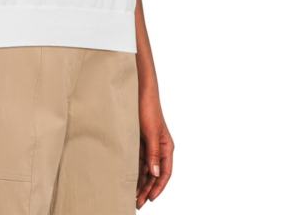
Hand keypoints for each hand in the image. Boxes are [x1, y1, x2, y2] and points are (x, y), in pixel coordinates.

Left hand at [135, 87, 173, 207]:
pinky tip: (127, 179)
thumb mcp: (151, 132)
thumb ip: (154, 153)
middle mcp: (158, 148)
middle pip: (154, 174)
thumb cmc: (148, 109)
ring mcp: (148, 145)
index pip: (164, 172)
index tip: (150, 198)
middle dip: (147, 188)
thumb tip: (155, 173)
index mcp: (166, 147)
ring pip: (145, 169)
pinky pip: (137, 160)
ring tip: (131, 195)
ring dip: (140, 182)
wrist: (138, 92)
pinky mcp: (138, 141)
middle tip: (137, 202)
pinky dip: (134, 171)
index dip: (158, 187)